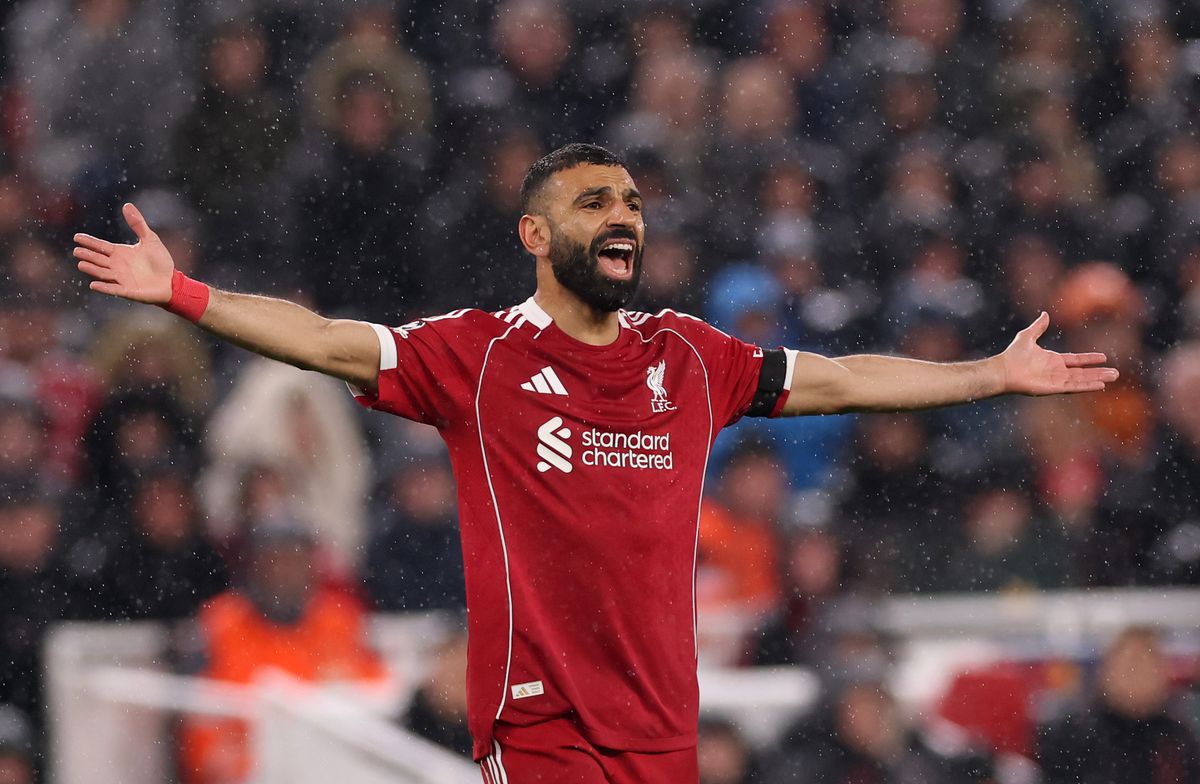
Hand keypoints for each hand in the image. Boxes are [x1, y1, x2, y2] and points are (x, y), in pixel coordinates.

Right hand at [73, 203, 173, 304]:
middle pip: (98, 259)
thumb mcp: (150, 239)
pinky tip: (94, 285)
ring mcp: (121, 278)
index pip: (101, 246)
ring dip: (92, 269)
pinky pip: (113, 289)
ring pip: (102, 273)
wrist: (171, 281)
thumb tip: (127, 205)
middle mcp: (117, 265)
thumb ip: (138, 224)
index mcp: (120, 253)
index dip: (89, 242)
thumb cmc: (160, 261)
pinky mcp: (127, 290)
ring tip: (81, 264)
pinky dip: (104, 287)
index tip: (77, 237)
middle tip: (76, 251)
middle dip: (88, 255)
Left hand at [999, 312, 1118, 394]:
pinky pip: (1074, 387)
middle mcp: (1057, 371)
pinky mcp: (1055, 388)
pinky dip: (1087, 386)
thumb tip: (1045, 314)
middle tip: (1116, 373)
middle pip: (1083, 372)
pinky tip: (1100, 385)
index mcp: (1052, 360)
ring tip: (1113, 377)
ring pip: (1082, 380)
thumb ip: (1038, 327)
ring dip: (1097, 378)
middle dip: (1099, 372)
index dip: (1089, 359)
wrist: (1003, 370)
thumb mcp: (1027, 336)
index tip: (1104, 357)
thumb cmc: (1012, 355)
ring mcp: (1056, 381)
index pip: (1076, 360)